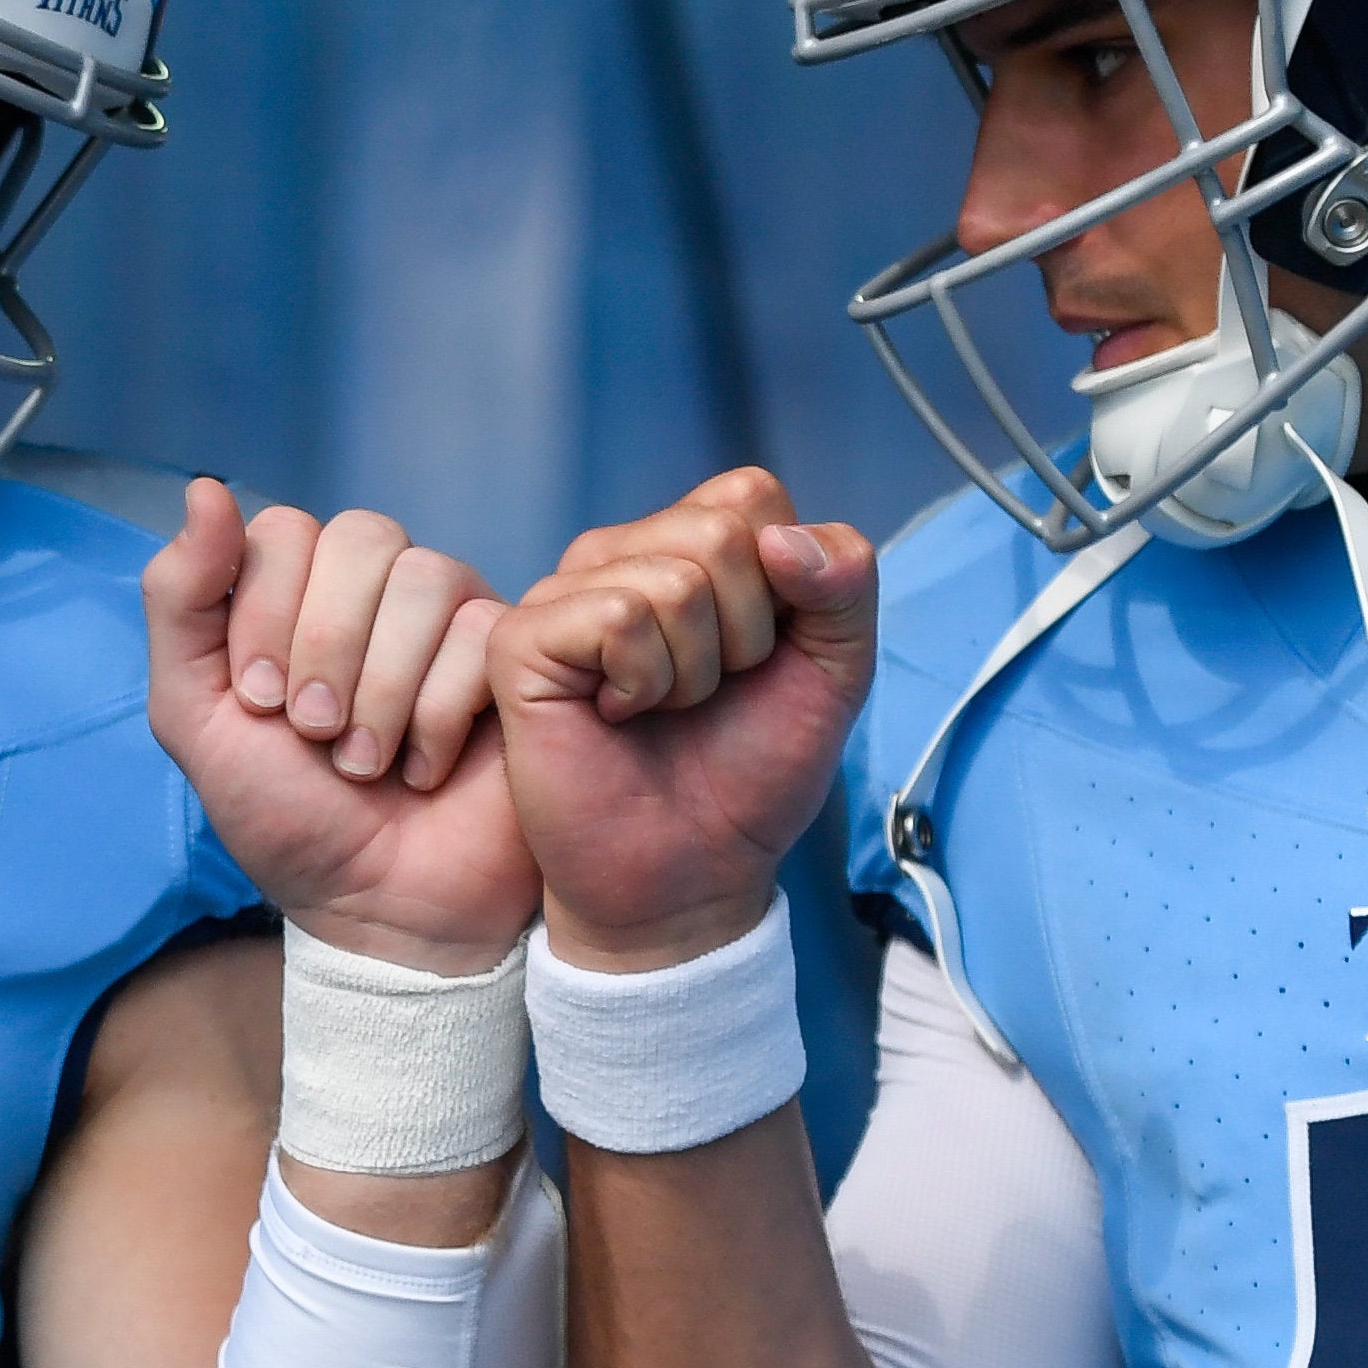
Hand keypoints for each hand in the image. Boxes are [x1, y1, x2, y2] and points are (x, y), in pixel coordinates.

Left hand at [145, 480, 533, 970]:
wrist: (379, 909)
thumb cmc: (290, 818)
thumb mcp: (197, 716)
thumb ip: (181, 600)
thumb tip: (205, 487)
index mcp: (300, 590)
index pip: (284, 531)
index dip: (267, 616)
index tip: (261, 707)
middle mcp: (377, 588)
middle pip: (360, 539)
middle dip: (326, 649)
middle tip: (316, 737)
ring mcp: (451, 617)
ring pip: (424, 578)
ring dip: (382, 690)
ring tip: (366, 763)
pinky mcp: (512, 656)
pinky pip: (481, 632)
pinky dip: (439, 717)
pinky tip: (426, 769)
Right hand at [487, 469, 875, 970]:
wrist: (692, 874)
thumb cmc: (749, 773)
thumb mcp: (836, 670)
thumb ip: (846, 584)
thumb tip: (782, 538)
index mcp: (686, 547)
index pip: (751, 493)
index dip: (785, 583)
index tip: (761, 655)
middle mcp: (620, 556)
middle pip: (721, 531)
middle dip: (746, 635)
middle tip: (709, 694)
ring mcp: (566, 593)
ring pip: (674, 577)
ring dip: (694, 671)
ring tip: (664, 709)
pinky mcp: (522, 639)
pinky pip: (619, 614)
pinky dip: (644, 681)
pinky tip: (618, 714)